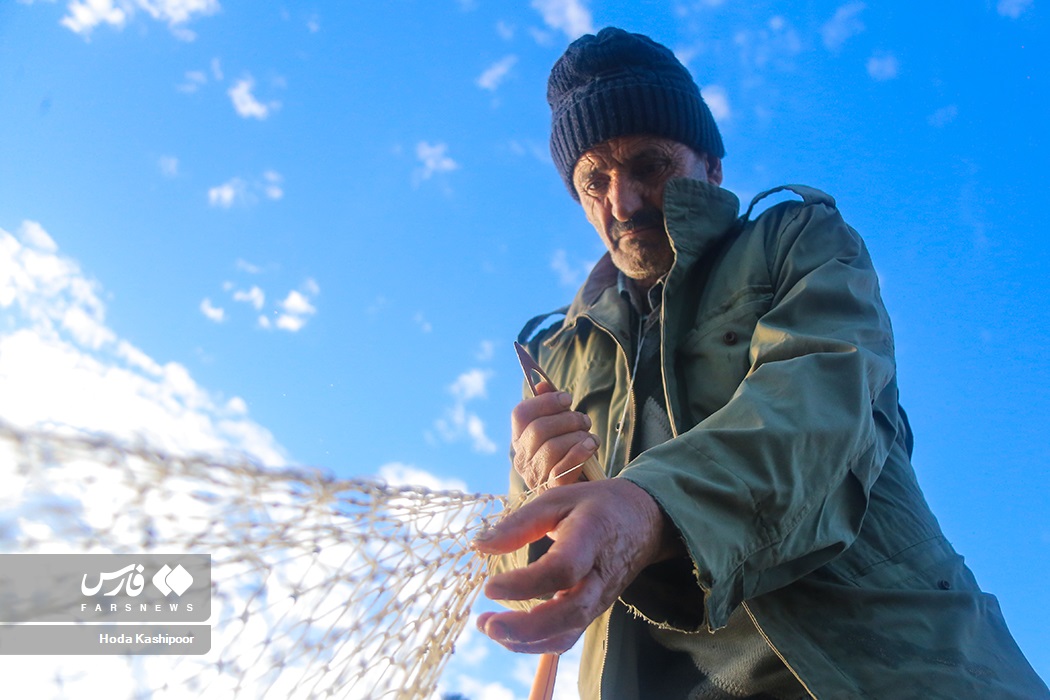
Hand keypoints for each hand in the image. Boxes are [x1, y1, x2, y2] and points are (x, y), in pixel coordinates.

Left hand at [473, 479, 682, 653]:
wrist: (642, 521)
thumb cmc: (595, 506)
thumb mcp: (557, 499)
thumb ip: (520, 523)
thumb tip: (480, 545)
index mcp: (590, 539)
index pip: (562, 569)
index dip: (525, 583)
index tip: (489, 586)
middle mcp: (598, 576)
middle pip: (569, 612)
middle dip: (525, 626)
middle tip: (486, 623)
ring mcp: (599, 599)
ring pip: (567, 632)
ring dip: (525, 640)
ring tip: (488, 627)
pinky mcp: (593, 612)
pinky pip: (566, 637)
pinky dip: (536, 644)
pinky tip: (507, 635)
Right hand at [511, 381, 599, 489]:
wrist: (585, 492)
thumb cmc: (572, 455)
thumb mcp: (562, 429)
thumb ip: (551, 407)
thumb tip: (541, 384)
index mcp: (521, 440)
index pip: (521, 414)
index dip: (545, 402)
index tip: (567, 399)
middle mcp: (522, 459)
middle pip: (538, 429)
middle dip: (567, 419)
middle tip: (584, 421)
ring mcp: (535, 477)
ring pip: (551, 447)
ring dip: (577, 437)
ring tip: (590, 438)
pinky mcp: (552, 490)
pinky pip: (563, 468)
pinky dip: (581, 452)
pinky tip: (592, 446)